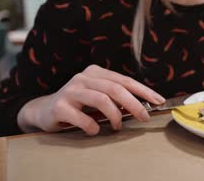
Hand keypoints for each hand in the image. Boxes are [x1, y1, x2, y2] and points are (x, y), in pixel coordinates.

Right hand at [18, 65, 164, 134]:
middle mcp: (83, 78)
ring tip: (117, 126)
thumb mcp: (98, 96)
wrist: (44, 111)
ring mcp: (70, 90)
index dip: (144, 91)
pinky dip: (93, 127)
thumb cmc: (78, 105)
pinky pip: (83, 118)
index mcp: (96, 72)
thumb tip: (143, 106)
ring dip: (115, 115)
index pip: (125, 80)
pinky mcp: (60, 106)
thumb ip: (116, 97)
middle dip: (134, 104)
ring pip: (101, 99)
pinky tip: (95, 130)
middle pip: (116, 89)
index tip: (158, 101)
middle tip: (145, 117)